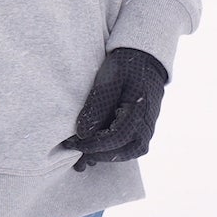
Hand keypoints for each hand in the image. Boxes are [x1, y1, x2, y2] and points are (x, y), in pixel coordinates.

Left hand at [60, 47, 167, 171]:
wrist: (145, 61)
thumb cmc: (125, 67)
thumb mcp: (109, 79)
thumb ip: (97, 106)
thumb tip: (83, 133)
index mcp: (139, 113)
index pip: (114, 139)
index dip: (91, 144)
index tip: (70, 144)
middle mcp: (146, 127)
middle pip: (121, 152)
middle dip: (96, 154)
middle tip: (73, 151)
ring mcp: (146, 131)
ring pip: (125, 153)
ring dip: (102, 154)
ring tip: (80, 154)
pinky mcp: (142, 130)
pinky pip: (127, 147)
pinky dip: (110, 149)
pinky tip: (92, 147)